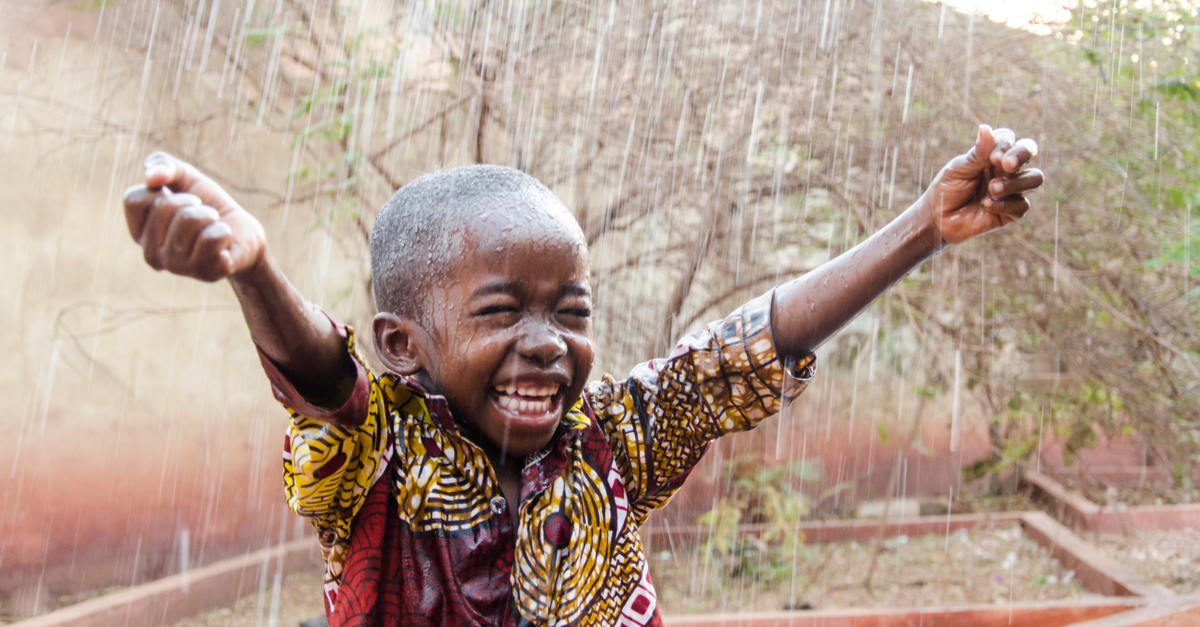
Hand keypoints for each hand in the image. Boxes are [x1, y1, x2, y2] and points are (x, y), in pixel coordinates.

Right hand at [122, 152, 265, 281]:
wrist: (244, 233)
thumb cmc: (208, 206)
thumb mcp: (185, 178)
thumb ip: (163, 165)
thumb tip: (151, 177)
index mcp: (140, 234)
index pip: (133, 200)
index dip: (160, 190)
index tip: (178, 199)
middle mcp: (152, 255)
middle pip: (164, 206)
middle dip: (192, 201)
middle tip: (203, 214)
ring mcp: (179, 267)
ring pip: (191, 219)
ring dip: (210, 215)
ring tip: (213, 227)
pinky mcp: (207, 273)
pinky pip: (214, 237)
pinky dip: (225, 230)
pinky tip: (225, 243)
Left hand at [922, 125, 1043, 244]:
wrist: (938, 218)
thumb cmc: (947, 188)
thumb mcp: (959, 169)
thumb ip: (977, 152)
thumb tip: (986, 128)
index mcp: (992, 154)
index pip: (1009, 139)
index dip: (1006, 145)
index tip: (993, 158)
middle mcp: (1006, 169)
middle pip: (1030, 151)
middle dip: (1022, 155)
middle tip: (1006, 165)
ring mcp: (1012, 189)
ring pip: (1035, 178)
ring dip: (1015, 183)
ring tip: (992, 189)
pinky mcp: (1011, 211)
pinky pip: (1022, 206)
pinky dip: (1005, 205)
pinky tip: (986, 205)